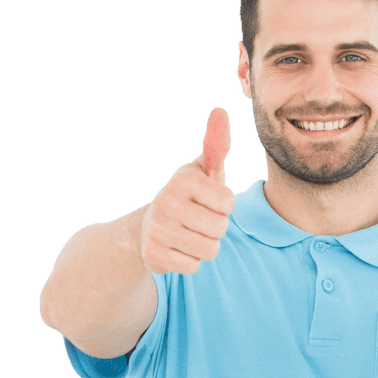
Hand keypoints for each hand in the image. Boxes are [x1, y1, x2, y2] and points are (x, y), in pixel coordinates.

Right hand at [139, 107, 235, 274]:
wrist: (148, 227)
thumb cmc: (189, 195)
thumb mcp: (203, 171)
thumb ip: (216, 146)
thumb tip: (220, 111)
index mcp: (182, 179)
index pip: (228, 203)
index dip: (224, 206)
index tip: (208, 201)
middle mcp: (165, 201)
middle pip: (220, 229)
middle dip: (215, 228)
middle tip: (198, 220)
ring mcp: (157, 229)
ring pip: (209, 250)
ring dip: (205, 246)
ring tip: (189, 233)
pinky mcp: (153, 255)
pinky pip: (194, 266)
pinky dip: (190, 261)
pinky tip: (178, 248)